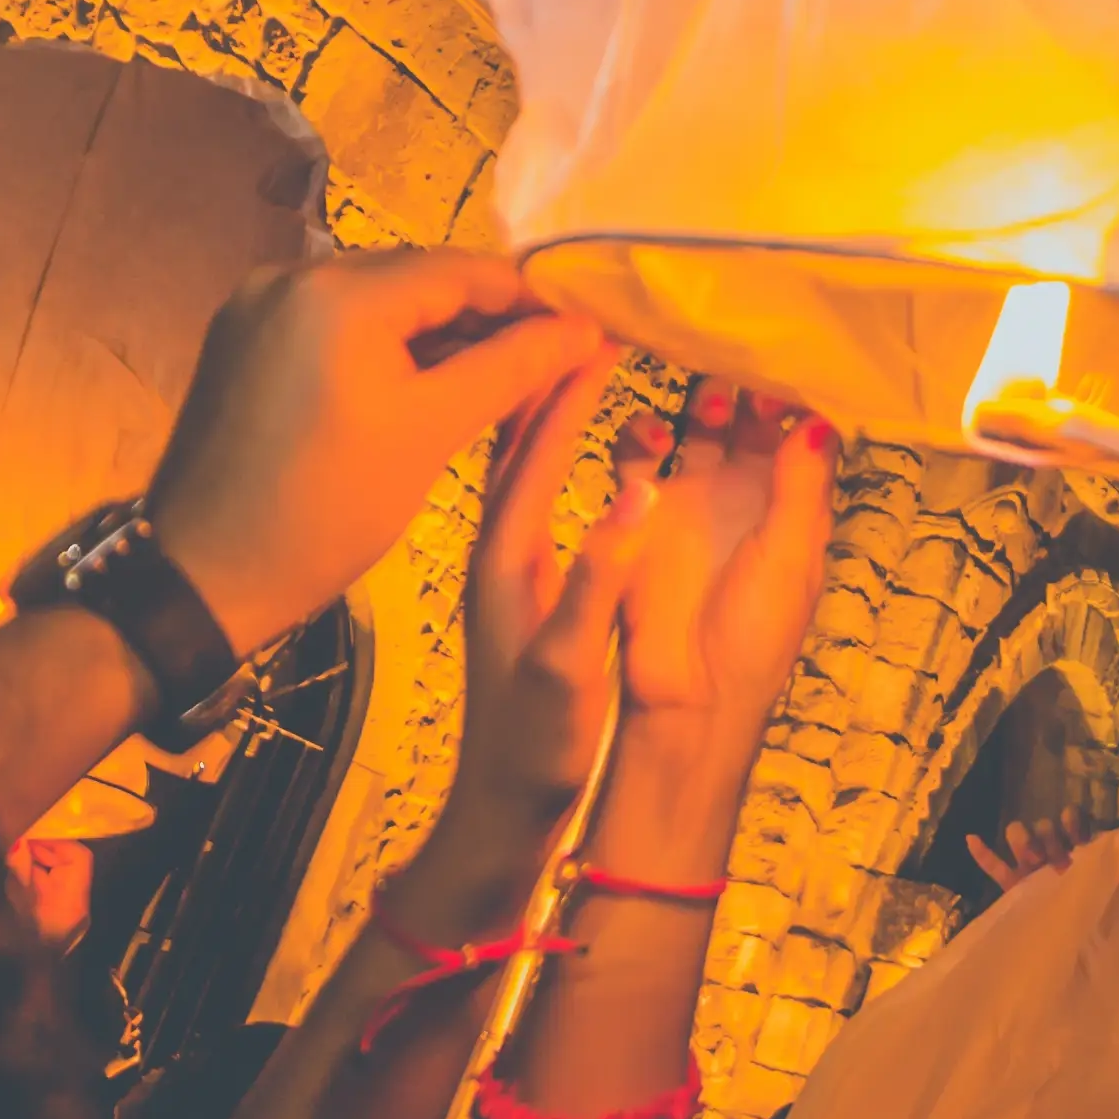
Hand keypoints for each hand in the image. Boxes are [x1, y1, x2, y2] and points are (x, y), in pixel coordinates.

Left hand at [148, 246, 603, 659]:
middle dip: (487, 314)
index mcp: (338, 291)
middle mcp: (292, 276)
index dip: (531, 296)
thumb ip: (512, 369)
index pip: (462, 270)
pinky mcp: (242, 339)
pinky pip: (334, 325)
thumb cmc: (324, 511)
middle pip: (418, 278)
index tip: (586, 325)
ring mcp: (259, 305)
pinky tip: (425, 384)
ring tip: (500, 374)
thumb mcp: (431, 435)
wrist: (199, 578)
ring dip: (438, 332)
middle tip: (552, 355)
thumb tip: (584, 330)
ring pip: (377, 302)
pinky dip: (384, 347)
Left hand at [441, 351, 642, 840]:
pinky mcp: (489, 574)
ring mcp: (479, 554)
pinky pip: (499, 473)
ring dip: (528, 390)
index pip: (537, 438)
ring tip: (564, 345)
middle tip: (585, 313)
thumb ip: (599, 582)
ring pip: (497, 444)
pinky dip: (524, 431)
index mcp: (502, 550)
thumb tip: (639, 494)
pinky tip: (542, 426)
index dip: (571, 378)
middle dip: (542, 363)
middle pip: (507, 425)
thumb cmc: (535, 745)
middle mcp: (482, 539)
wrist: (490, 806)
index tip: (607, 324)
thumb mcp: (569, 668)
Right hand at [610, 383, 834, 745]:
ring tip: (707, 400)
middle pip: (747, 417)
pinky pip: (637, 456)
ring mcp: (691, 496)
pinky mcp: (641, 511)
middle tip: (741, 361)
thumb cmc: (754, 635)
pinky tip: (651, 437)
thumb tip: (818, 419)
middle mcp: (742, 492)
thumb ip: (800, 487)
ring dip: (700, 401)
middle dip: (746, 384)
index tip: (790, 362)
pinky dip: (640, 435)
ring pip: (695, 425)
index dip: (796, 397)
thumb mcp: (789, 556)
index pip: (798, 431)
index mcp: (789, 504)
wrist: (688, 695)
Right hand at [962, 814, 1106, 896]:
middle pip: (1043, 826)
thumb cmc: (1095, 909)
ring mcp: (1030, 867)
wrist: (1076, 943)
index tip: (1076, 842)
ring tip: (1034, 861)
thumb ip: (1110, 858)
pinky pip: (994, 866)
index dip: (1072, 823)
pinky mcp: (1013, 884)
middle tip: (1056, 861)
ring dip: (1025, 841)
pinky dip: (984, 853)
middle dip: (1049, 837)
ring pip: (1019, 836)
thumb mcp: (1106, 880)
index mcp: (1077, 850)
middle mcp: (1053, 853)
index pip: (1071, 820)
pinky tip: (972, 838)